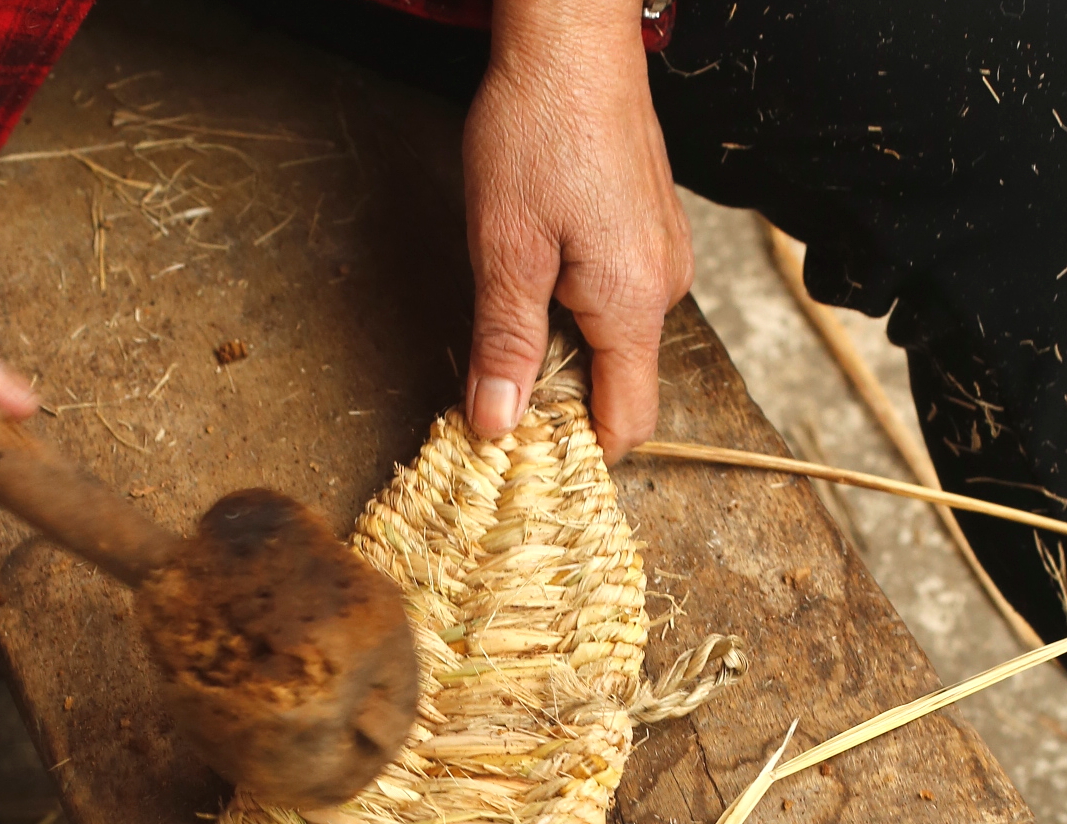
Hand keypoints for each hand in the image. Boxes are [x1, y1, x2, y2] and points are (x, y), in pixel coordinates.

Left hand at [462, 0, 692, 462]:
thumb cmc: (538, 128)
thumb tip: (496, 423)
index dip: (575, 448)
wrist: (571, 34)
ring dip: (561, 343)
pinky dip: (575, 304)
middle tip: (495, 370)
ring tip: (513, 302)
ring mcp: (664, 256)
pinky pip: (616, 297)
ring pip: (613, 339)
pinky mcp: (650, 229)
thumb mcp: (504, 248)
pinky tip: (538, 267)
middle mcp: (664, 287)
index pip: (626, 423)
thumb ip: (505, 343)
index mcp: (634, 305)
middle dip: (557, 393)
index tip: (519, 446)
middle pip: (617, 384)